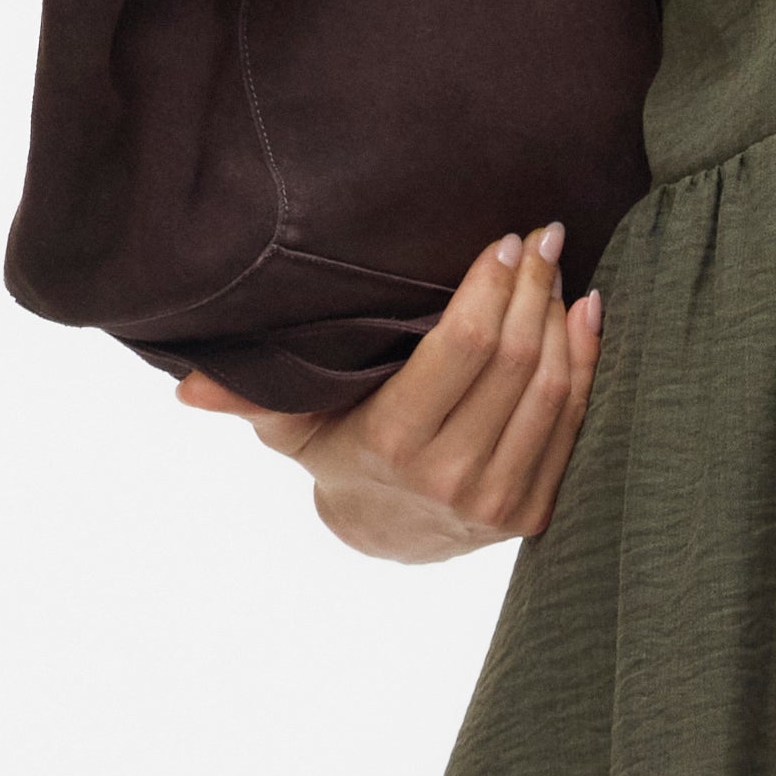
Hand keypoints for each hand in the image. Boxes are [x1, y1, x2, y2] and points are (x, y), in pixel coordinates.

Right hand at [175, 222, 600, 562]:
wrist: (384, 537)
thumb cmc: (336, 454)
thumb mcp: (288, 426)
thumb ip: (248, 398)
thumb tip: (188, 386)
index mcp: (391, 446)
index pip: (462, 350)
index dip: (490, 288)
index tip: (504, 241)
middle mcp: (450, 478)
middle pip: (514, 363)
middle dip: (532, 290)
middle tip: (541, 238)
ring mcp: (497, 501)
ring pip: (553, 391)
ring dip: (563, 321)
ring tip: (561, 270)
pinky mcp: (533, 513)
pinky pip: (575, 425)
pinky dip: (588, 363)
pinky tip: (585, 315)